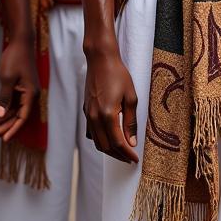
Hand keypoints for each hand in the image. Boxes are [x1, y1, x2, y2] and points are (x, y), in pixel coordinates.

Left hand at [0, 37, 37, 140]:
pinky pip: (13, 103)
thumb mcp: (7, 79)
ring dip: (3, 119)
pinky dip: (4, 110)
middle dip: (5, 126)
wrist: (21, 42)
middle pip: (18, 116)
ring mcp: (25, 91)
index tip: (4, 139)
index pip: (22, 117)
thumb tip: (0, 115)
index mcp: (30, 93)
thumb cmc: (15, 58)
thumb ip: (4, 98)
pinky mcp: (20, 87)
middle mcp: (30, 95)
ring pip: (15, 110)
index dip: (13, 129)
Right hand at [84, 45, 138, 163]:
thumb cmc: (118, 74)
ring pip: (97, 142)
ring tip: (121, 152)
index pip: (118, 143)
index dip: (127, 154)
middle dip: (118, 155)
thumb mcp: (131, 97)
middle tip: (129, 159)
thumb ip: (130, 121)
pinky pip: (91, 132)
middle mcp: (94, 117)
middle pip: (105, 146)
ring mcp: (88, 115)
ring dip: (109, 150)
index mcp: (107, 114)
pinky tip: (109, 138)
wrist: (100, 60)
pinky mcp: (86, 111)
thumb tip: (132, 141)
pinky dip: (100, 140)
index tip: (135, 159)